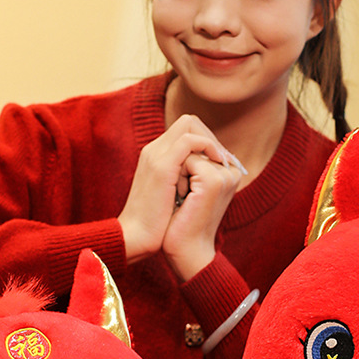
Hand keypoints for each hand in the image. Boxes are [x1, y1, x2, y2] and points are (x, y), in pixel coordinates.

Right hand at [118, 114, 233, 262]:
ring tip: (220, 163)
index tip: (218, 160)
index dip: (205, 140)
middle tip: (222, 159)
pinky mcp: (161, 166)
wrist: (136, 237)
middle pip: (188, 121)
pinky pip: (189, 141)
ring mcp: (156, 154)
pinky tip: (216, 165)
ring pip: (189, 124)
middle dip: (210, 136)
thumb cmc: (156, 223)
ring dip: (209, 142)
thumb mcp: (171, 195)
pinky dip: (207, 148)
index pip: (185, 129)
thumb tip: (207, 175)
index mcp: (155, 155)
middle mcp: (154, 149)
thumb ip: (183, 179)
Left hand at [162, 150, 243, 280]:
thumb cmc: (180, 220)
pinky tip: (182, 199)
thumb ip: (193, 162)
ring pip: (192, 148)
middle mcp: (232, 171)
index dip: (183, 161)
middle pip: (197, 141)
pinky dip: (177, 177)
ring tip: (183, 197)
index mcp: (229, 171)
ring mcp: (225, 175)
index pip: (200, 142)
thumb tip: (188, 139)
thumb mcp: (189, 185)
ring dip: (178, 170)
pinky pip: (189, 158)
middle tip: (184, 194)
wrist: (182, 249)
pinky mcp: (214, 181)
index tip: (186, 191)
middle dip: (183, 161)